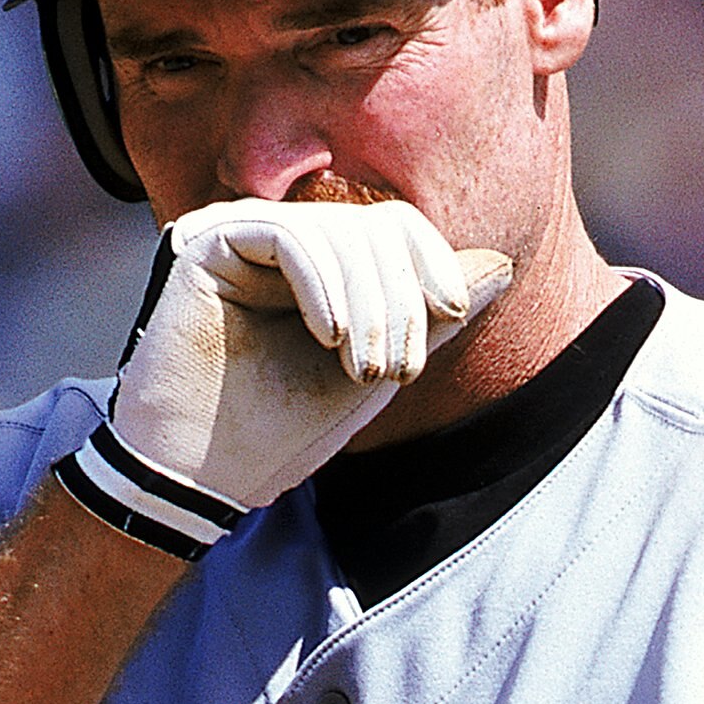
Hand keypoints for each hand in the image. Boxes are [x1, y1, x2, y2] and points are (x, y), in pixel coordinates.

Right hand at [53, 198, 512, 557]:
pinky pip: (287, 235)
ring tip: (361, 369)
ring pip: (336, 232)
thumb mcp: (376, 370)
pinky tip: (328, 338)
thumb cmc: (282, 431)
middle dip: (399, 299)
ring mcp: (238, 234)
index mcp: (320, 262)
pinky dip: (321, 284)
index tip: (453, 312)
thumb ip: (429, 317)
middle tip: (394, 370)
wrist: (203, 476)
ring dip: (367, 304)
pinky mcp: (202, 242)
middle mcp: (278, 238)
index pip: (392, 228)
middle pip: (371, 228)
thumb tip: (501, 264)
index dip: (432, 260)